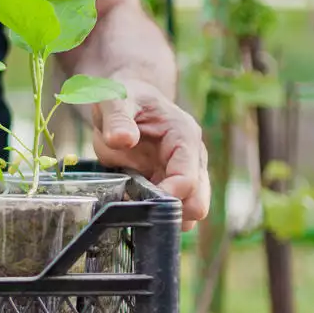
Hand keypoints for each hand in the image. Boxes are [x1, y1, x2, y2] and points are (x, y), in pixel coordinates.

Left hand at [92, 79, 209, 230]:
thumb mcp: (115, 100)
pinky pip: (167, 211)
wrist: (126, 99)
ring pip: (186, 213)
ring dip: (160, 215)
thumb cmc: (124, 97)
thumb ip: (117, 119)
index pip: (188, 179)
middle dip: (169, 212)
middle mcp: (191, 159)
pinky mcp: (168, 185)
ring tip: (130, 202)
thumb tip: (122, 140)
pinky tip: (130, 203)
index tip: (139, 199)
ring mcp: (182, 175)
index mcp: (184, 137)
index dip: (166, 195)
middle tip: (136, 206)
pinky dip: (151, 215)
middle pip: (198, 203)